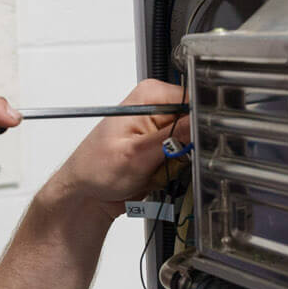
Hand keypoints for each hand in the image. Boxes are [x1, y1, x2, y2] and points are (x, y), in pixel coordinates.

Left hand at [44, 80, 190, 221]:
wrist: (86, 193)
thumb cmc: (95, 169)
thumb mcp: (136, 154)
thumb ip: (172, 137)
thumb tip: (201, 123)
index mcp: (150, 95)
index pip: (194, 100)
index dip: (198, 124)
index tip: (188, 145)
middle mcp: (156, 107)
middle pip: (196, 123)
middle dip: (186, 148)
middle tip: (162, 162)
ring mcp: (160, 127)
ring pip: (193, 144)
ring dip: (179, 162)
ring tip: (154, 169)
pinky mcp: (163, 146)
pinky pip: (185, 157)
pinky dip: (175, 169)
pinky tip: (156, 173)